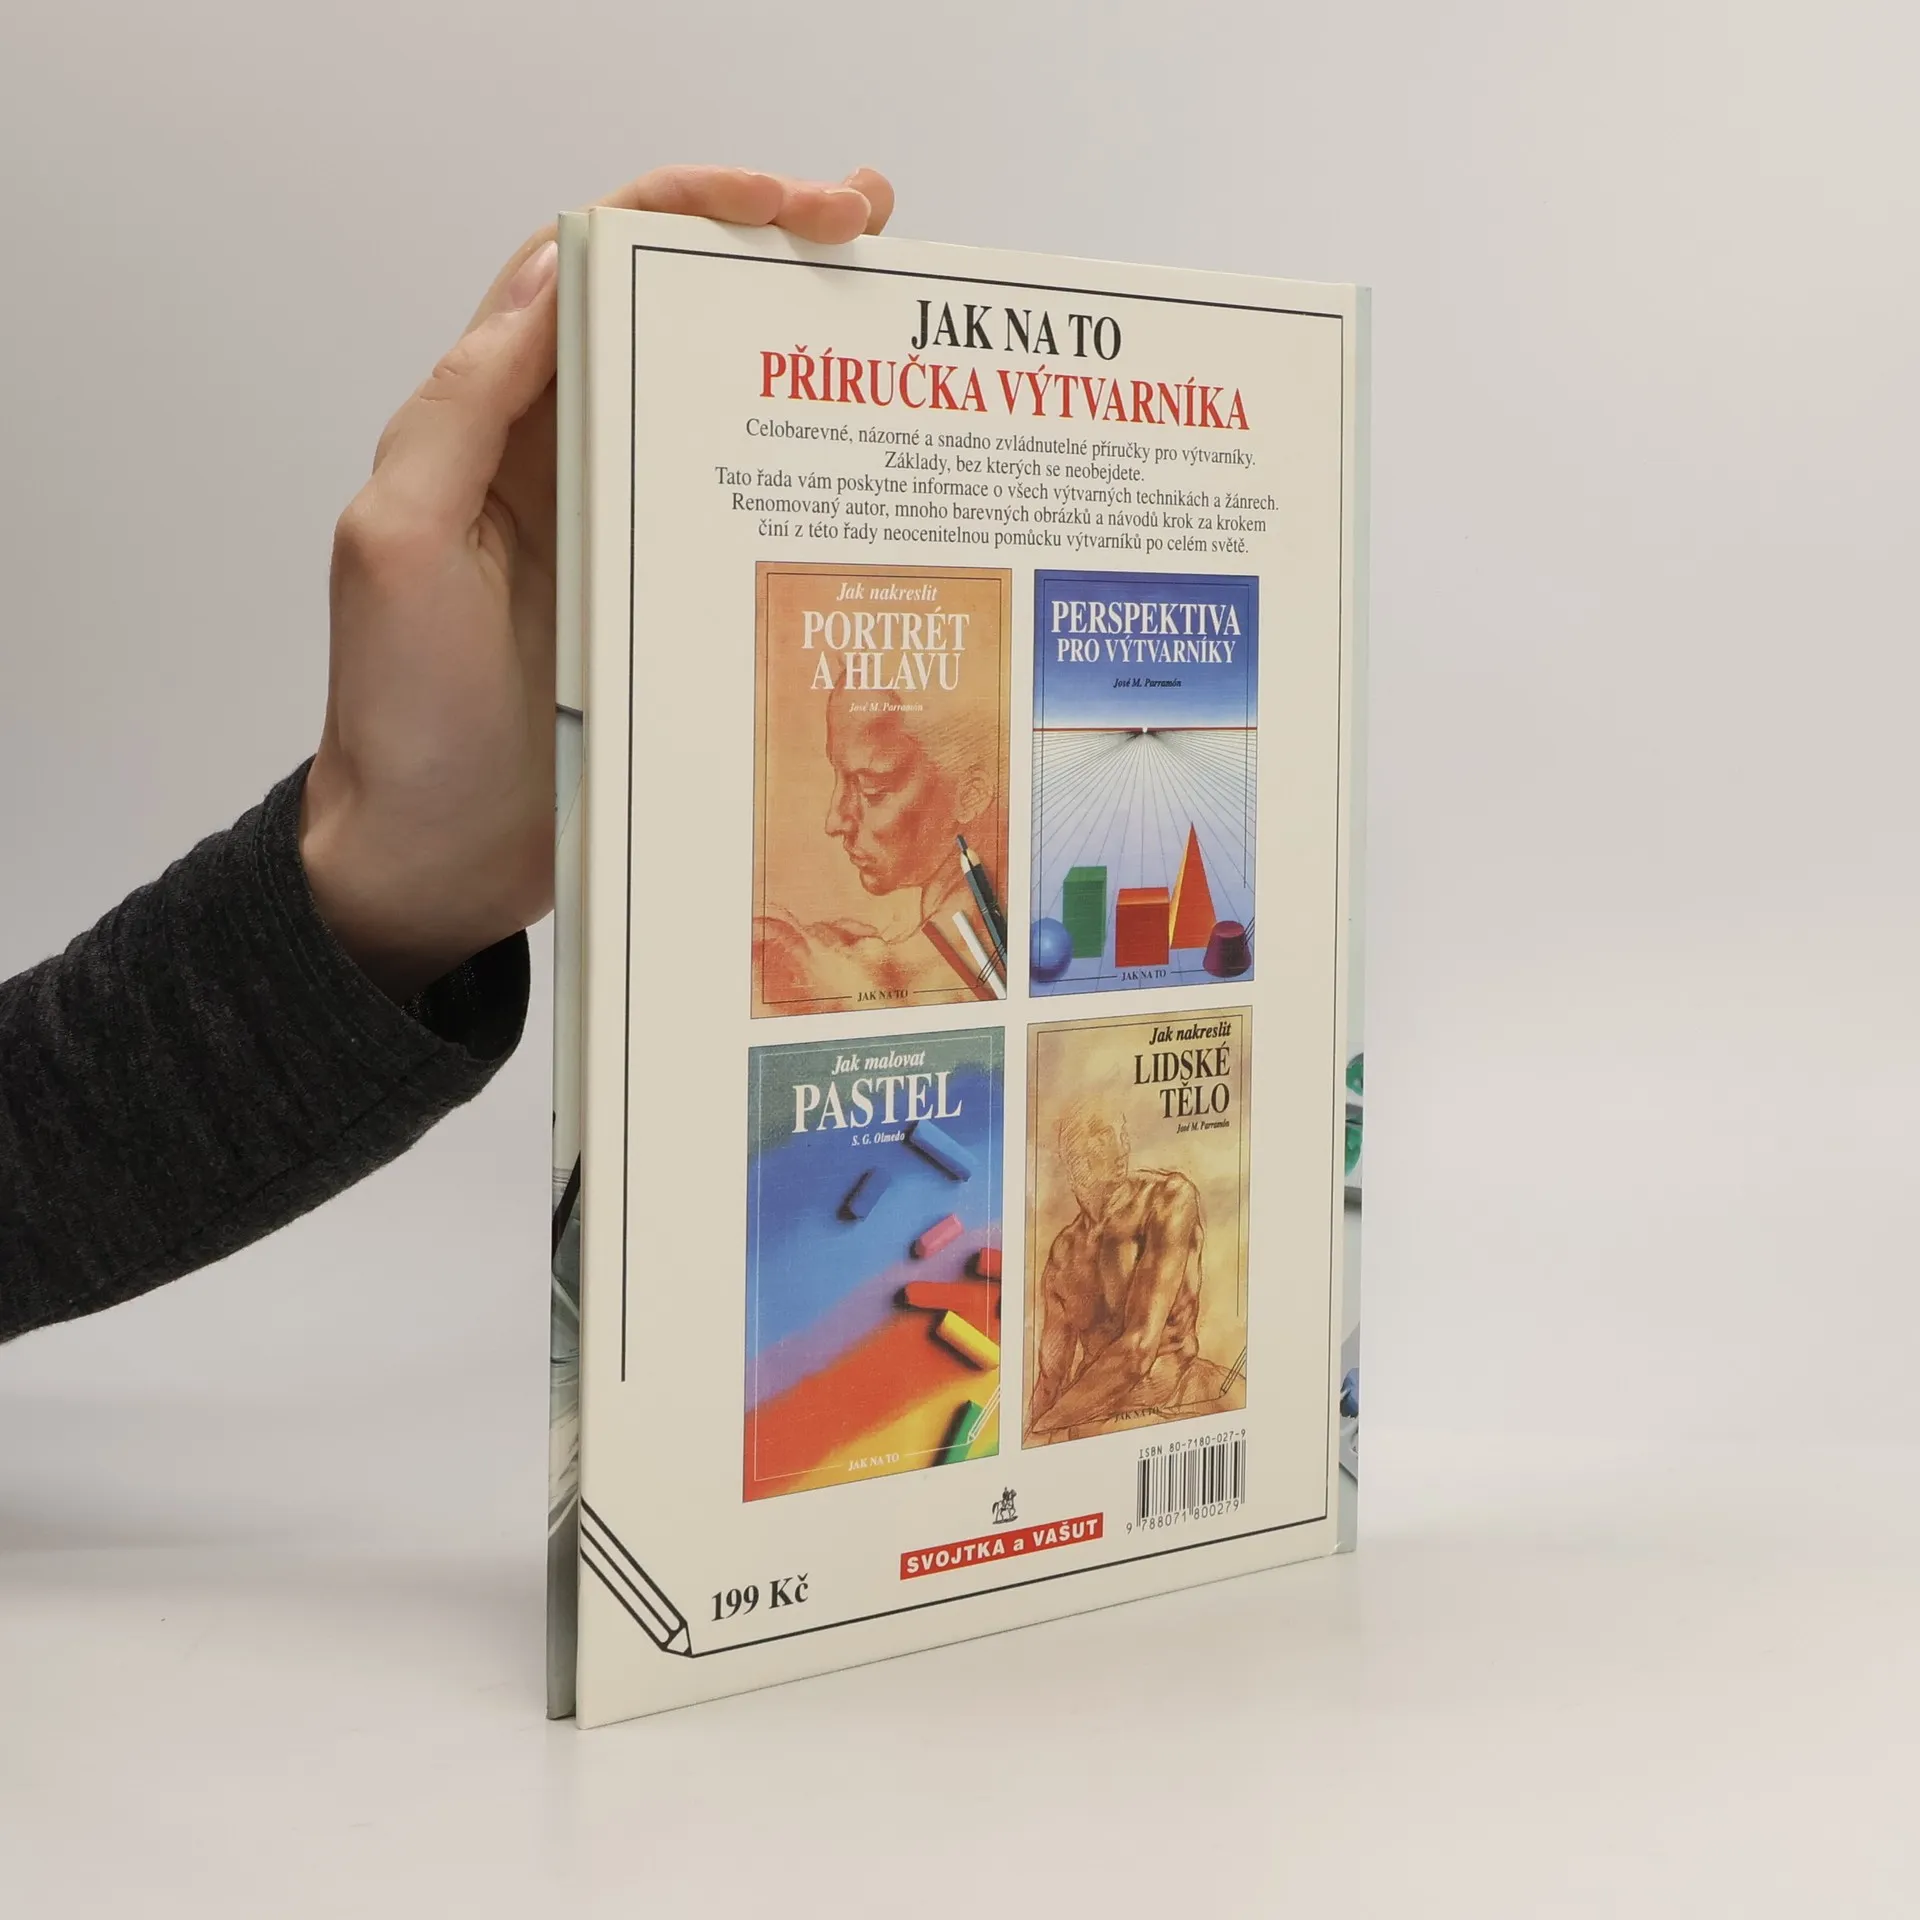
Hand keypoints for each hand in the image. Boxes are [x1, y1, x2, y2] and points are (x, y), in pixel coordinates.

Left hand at [301, 164, 896, 998]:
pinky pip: (747, 518)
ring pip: (723, 406)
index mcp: (497, 422)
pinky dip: (808, 477)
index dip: (683, 209)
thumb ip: (463, 410)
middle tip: (872, 226)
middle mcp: (571, 456)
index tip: (780, 204)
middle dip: (770, 252)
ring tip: (895, 315)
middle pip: (675, 317)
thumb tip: (558, 276)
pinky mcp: (675, 601)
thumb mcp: (399, 548)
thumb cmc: (405, 715)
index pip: (591, 266)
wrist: (437, 862)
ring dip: (803, 351)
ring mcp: (633, 528)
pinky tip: (873, 471)